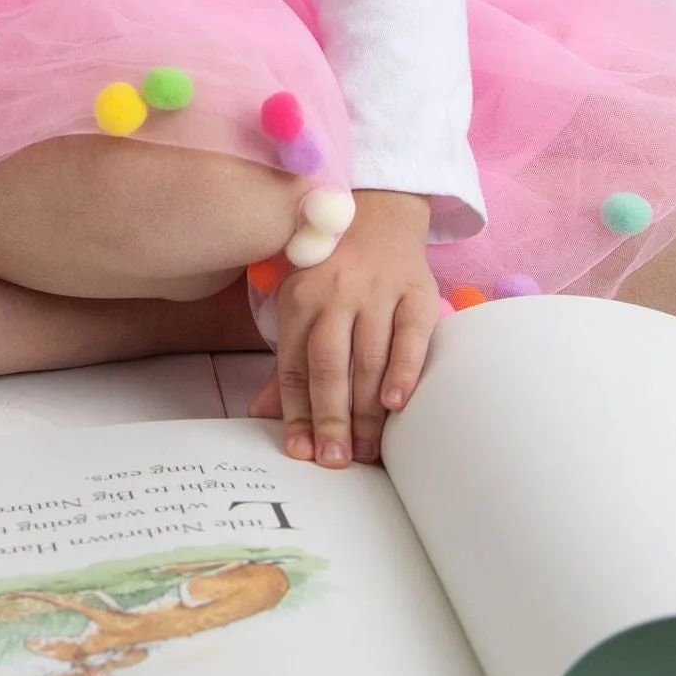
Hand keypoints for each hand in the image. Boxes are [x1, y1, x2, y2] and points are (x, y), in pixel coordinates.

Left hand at [248, 189, 442, 467]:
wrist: (379, 215)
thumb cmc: (335, 274)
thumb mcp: (302, 307)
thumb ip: (289, 363)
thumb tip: (260, 413)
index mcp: (298, 299)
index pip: (293, 365)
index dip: (296, 412)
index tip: (302, 451)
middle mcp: (334, 293)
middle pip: (328, 364)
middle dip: (331, 417)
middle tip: (337, 460)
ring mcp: (376, 291)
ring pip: (368, 356)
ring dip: (368, 408)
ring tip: (368, 449)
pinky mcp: (416, 291)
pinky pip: (410, 335)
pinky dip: (404, 369)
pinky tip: (397, 402)